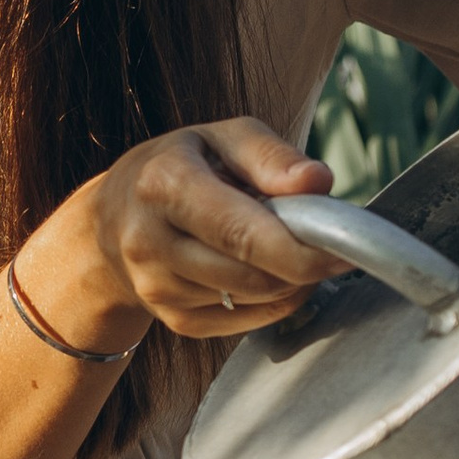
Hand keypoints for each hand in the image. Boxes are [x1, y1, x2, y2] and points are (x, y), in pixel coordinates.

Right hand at [21, 118, 342, 347]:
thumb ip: (270, 155)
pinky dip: (272, 300)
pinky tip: (267, 271)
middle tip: (329, 244)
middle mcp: (152, 242)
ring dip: (289, 280)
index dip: (303, 248)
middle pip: (254, 276)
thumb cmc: (178, 167)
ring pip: (254, 300)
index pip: (244, 234)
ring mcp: (157, 288)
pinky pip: (245, 322)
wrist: (111, 219)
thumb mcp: (220, 137)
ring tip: (286, 245)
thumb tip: (319, 183)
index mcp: (165, 185)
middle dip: (305, 265)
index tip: (346, 246)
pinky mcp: (172, 319)